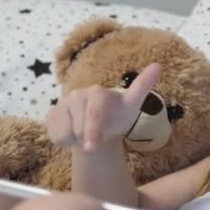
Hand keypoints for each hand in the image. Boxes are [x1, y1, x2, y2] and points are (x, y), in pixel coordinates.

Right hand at [46, 63, 160, 151]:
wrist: (98, 128)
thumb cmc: (117, 115)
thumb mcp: (132, 105)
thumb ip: (142, 87)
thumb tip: (158, 65)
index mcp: (97, 93)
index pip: (95, 114)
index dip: (93, 129)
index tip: (91, 144)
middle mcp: (78, 95)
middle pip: (81, 130)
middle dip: (90, 139)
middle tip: (97, 140)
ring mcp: (62, 104)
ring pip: (68, 133)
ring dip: (79, 139)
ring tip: (86, 132)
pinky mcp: (52, 116)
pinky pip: (57, 136)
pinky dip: (66, 140)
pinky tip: (73, 132)